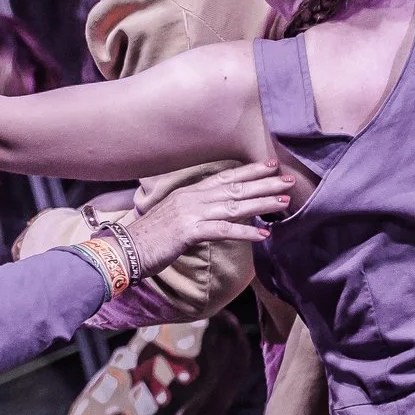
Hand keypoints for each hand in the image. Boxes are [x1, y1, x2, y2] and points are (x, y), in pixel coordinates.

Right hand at [121, 162, 293, 276]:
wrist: (126, 249)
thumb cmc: (150, 237)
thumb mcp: (174, 218)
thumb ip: (195, 213)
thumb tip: (214, 216)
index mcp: (189, 193)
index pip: (225, 177)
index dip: (250, 170)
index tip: (271, 165)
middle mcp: (192, 198)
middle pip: (234, 187)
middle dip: (264, 183)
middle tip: (289, 180)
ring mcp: (191, 213)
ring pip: (233, 205)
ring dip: (261, 203)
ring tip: (284, 202)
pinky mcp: (189, 232)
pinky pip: (223, 230)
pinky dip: (245, 231)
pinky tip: (263, 234)